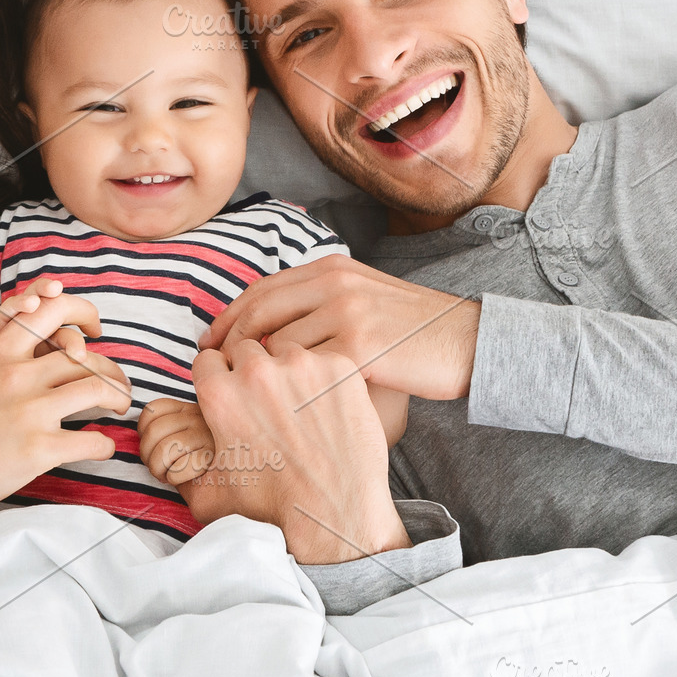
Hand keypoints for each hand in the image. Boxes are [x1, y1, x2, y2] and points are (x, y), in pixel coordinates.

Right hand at [0, 288, 131, 524]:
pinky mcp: (38, 449)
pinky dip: (103, 444)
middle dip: (110, 366)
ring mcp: (29, 411)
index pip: (50, 312)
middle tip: (119, 382)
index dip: (80, 311)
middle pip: (84, 355)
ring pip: (97, 389)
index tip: (92, 328)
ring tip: (121, 407)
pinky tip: (102, 447)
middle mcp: (16, 375)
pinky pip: (90, 441)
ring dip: (117, 397)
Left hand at [138, 398, 216, 486]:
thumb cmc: (200, 458)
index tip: (152, 446)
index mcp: (187, 409)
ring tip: (166, 474)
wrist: (233, 474)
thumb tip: (143, 435)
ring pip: (164, 450)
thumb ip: (166, 428)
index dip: (143, 432)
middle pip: (153, 432)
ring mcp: (206, 435)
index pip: (151, 411)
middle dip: (147, 456)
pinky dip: (174, 478)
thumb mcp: (185, 433)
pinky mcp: (213, 458)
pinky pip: (180, 468)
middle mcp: (197, 417)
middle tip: (157, 467)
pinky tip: (180, 478)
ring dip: (158, 469)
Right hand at [186, 339, 408, 564]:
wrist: (335, 519)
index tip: (234, 396)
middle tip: (269, 408)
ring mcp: (303, 366)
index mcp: (220, 395)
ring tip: (300, 412)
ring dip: (289, 373)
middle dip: (252, 374)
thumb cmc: (273, 513)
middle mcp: (257, 372)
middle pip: (246, 350)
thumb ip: (184, 462)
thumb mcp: (206, 494)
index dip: (219, 379)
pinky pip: (325, 360)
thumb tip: (169, 454)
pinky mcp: (340, 369)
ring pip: (286, 351)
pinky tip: (329, 412)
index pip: (208, 360)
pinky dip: (325, 381)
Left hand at [199, 255, 478, 400]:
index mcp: (331, 268)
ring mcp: (347, 312)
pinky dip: (286, 389)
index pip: (261, 289)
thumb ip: (322, 301)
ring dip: (254, 373)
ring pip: (278, 344)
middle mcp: (335, 282)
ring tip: (242, 399)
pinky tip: (277, 409)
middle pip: (259, 312)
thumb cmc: (414, 332)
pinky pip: (306, 369)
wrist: (467, 342)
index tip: (209, 344)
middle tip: (211, 374)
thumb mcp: (365, 297)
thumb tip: (269, 326)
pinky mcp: (360, 346)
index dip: (229, 318)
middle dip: (229, 345)